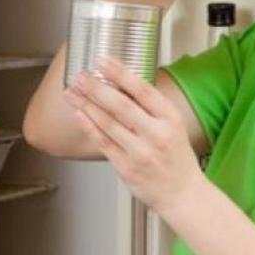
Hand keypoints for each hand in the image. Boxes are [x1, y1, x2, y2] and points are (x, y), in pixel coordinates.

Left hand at [63, 57, 202, 216]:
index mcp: (170, 118)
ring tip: (72, 92)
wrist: (182, 193)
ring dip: (86, 105)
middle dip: (96, 88)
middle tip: (80, 76)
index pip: (143, 90)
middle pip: (121, 105)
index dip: (120, 73)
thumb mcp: (174, 126)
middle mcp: (156, 134)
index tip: (103, 61)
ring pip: (108, 123)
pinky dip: (89, 126)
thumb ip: (151, 108)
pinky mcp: (126, 167)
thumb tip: (122, 84)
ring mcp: (140, 152)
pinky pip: (103, 143)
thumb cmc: (177, 158)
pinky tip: (79, 114)